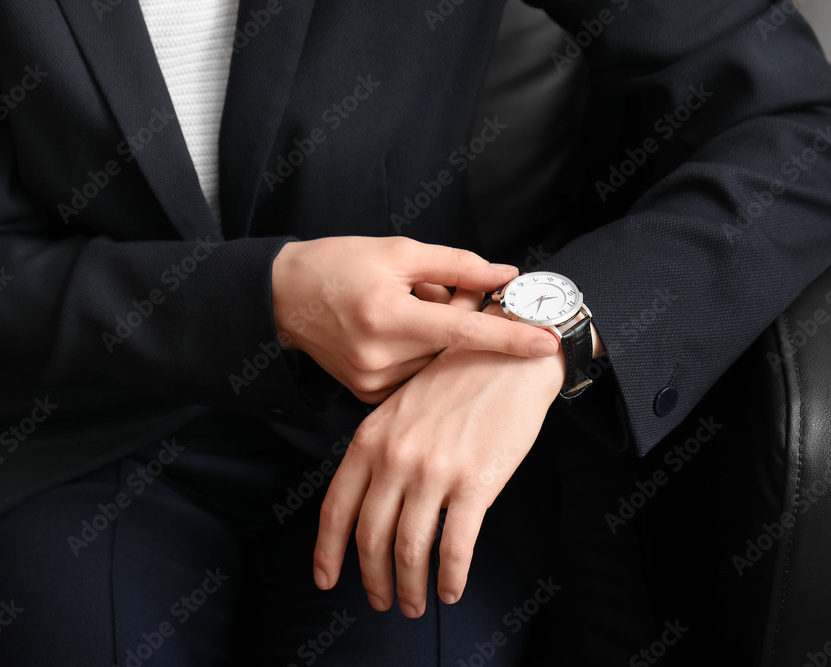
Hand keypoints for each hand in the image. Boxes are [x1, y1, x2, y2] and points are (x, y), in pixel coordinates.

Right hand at [271, 236, 558, 402]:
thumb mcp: (397, 251)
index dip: (508, 337)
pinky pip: (415, 376)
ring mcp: (372, 382)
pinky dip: (418, 353)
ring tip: (402, 309)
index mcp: (387, 316)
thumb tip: (506, 274)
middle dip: (457, 319)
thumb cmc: (340, 265)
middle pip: (451, 346)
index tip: (546, 341)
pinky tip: (393, 330)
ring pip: (435, 363)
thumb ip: (456, 266)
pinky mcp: (367, 396)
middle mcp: (380, 356)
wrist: (284, 297)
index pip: (462, 333)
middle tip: (433, 291)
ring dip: (436, 337)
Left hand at [312, 343, 564, 616]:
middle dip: (373, 579)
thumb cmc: (457, 380)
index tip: (326, 579)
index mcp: (371, 439)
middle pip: (371, 537)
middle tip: (381, 601)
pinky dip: (450, 578)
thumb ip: (379, 450)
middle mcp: (395, 457)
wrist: (510, 356)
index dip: (328, 552)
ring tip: (415, 604)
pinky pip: (455, 547)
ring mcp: (434, 471)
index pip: (336, 508)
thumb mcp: (400, 407)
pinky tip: (450, 590)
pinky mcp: (476, 482)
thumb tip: (368, 502)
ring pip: (410, 549)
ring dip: (410, 587)